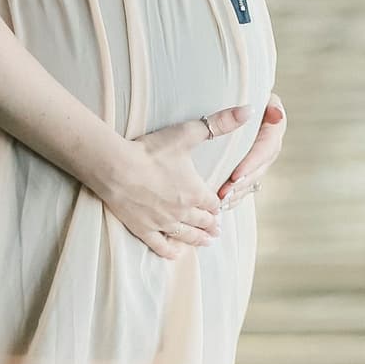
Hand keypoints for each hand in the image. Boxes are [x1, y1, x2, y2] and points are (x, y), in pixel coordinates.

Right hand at [99, 103, 254, 257]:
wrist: (117, 168)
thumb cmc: (151, 150)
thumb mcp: (188, 133)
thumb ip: (219, 123)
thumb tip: (247, 110)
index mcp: (196, 192)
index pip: (213, 203)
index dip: (217, 205)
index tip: (219, 207)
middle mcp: (183, 211)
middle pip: (203, 222)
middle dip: (211, 225)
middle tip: (216, 229)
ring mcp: (163, 223)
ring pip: (187, 236)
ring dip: (198, 239)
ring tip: (206, 241)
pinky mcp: (144, 229)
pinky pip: (161, 245)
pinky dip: (171, 250)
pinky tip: (176, 253)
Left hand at [215, 92, 284, 208]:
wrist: (226, 98)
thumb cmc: (236, 91)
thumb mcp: (249, 92)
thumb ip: (263, 103)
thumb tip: (276, 114)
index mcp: (274, 124)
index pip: (266, 148)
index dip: (252, 163)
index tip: (236, 175)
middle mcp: (270, 141)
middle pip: (260, 167)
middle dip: (243, 182)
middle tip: (225, 193)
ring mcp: (261, 155)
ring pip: (254, 178)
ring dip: (239, 191)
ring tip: (222, 201)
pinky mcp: (249, 164)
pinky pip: (246, 183)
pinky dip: (236, 194)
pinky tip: (223, 204)